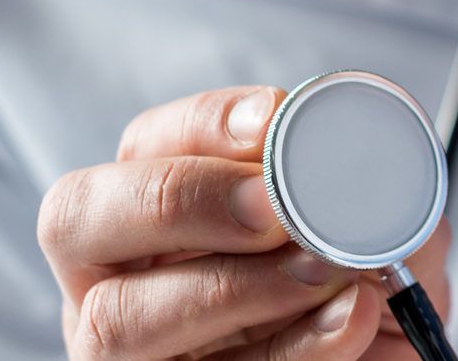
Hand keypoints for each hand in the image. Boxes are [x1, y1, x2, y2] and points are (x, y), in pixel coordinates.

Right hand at [37, 85, 453, 359]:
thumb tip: (377, 186)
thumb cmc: (359, 290)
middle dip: (185, 200)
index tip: (274, 120)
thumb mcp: (373, 233)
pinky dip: (288, 352)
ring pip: (119, 319)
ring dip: (235, 287)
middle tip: (276, 208)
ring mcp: (127, 350)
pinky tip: (350, 324)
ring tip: (329, 273)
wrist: (374, 358)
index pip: (144, 143)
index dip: (204, 124)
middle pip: (79, 219)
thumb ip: (374, 201)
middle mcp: (117, 275)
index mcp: (156, 207)